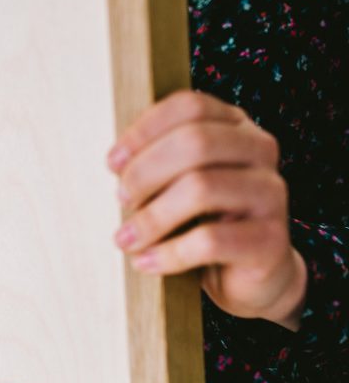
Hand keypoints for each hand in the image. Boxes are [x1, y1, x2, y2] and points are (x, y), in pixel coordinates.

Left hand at [109, 90, 306, 330]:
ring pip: (201, 188)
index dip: (145, 131)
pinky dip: (168, 253)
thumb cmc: (203, 222)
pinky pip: (210, 241)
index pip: (190, 107)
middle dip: (145, 172)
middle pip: (195, 142)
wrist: (250, 276)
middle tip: (120, 199)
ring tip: (125, 239)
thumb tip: (115, 162)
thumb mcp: (178, 184)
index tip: (113, 163)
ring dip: (151, 217)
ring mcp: (270, 193)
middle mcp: (260, 152)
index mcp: (236, 127)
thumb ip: (156, 162)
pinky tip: (146, 262)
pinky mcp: (270, 239)